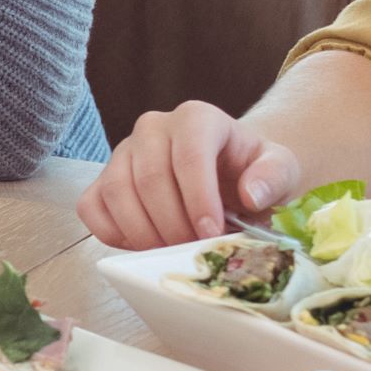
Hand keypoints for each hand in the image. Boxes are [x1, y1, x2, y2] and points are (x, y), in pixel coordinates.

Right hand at [79, 101, 300, 248]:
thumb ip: (273, 176)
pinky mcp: (102, 179)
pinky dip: (111, 234)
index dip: (198, 200)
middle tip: (192, 252)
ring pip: (115, 192)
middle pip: (149, 178)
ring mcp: (123, 152)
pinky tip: (141, 246)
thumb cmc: (251, 172)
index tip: (211, 235)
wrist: (229, 174)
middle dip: (172, 225)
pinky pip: (91, 207)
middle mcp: (153, 127)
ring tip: (170, 253)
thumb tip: (250, 194)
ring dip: (142, 233)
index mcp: (196, 118)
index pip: (189, 155)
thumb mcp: (279, 170)